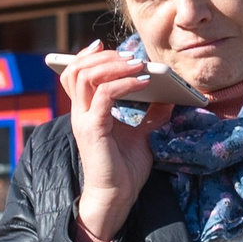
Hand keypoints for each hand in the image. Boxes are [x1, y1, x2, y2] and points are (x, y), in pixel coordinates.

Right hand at [60, 42, 157, 241]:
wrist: (118, 196)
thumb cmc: (125, 169)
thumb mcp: (142, 134)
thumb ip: (150, 114)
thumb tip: (168, 95)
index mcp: (86, 111)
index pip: (75, 74)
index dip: (85, 57)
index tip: (102, 45)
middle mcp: (80, 113)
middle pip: (78, 70)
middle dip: (103, 57)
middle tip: (129, 56)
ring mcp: (83, 120)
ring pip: (86, 77)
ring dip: (113, 66)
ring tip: (137, 65)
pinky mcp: (93, 129)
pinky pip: (104, 95)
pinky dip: (124, 84)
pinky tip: (143, 82)